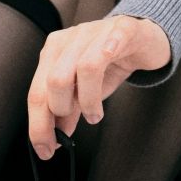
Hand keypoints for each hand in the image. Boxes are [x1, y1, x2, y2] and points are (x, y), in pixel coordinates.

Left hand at [27, 14, 170, 157]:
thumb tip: (55, 137)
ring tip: (94, 115)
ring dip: (88, 100)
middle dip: (59, 114)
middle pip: (53, 81)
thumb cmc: (112, 63)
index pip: (37, 92)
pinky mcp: (122, 30)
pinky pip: (110, 48)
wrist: (143, 39)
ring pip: (82, 68)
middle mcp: (69, 40)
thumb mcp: (85, 91)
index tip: (45, 149)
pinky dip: (106, 72)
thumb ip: (68, 111)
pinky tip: (107, 86)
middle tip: (70, 132)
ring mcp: (95, 33)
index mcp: (53, 54)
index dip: (39, 125)